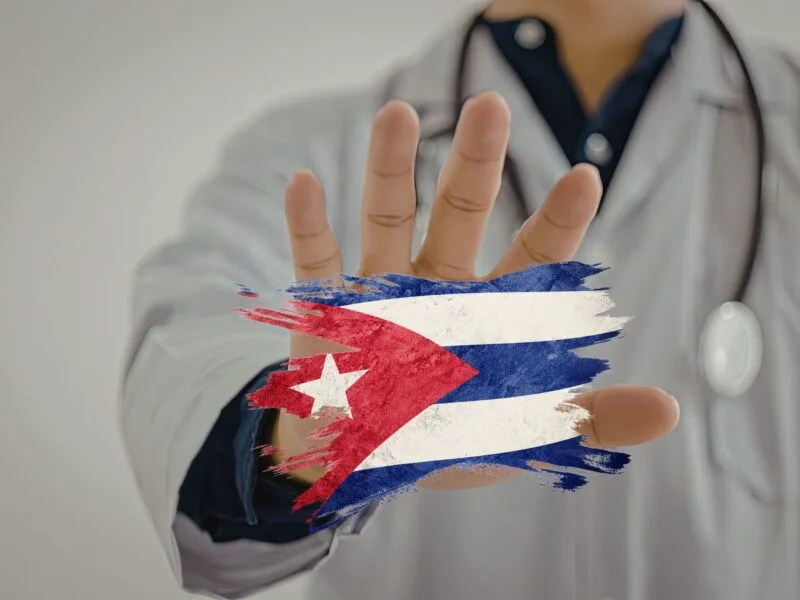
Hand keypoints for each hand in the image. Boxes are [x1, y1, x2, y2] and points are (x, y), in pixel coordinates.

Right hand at [273, 91, 679, 488]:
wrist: (362, 457)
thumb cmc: (443, 436)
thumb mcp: (520, 430)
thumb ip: (589, 417)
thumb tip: (670, 411)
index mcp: (489, 314)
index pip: (532, 260)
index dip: (558, 221)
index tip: (585, 174)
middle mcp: (437, 289)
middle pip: (459, 215)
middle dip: (475, 162)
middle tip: (492, 104)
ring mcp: (381, 294)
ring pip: (388, 220)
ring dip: (391, 168)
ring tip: (397, 113)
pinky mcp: (330, 311)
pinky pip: (318, 264)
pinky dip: (309, 226)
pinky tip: (304, 182)